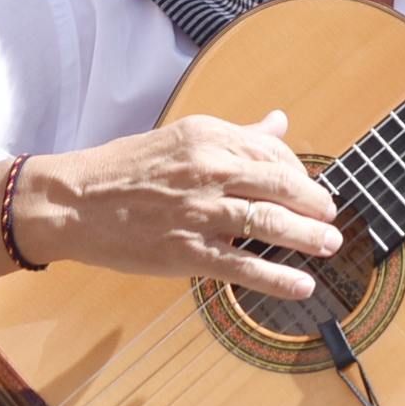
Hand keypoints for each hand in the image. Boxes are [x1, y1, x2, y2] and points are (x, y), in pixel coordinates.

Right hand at [11, 112, 342, 302]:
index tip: (310, 188)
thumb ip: (237, 133)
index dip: (301, 173)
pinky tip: (301, 284)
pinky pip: (243, 265)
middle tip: (332, 217)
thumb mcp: (183, 137)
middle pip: (282, 185)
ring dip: (309, 237)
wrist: (73, 201)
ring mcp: (199, 212)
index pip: (273, 153)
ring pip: (270, 223)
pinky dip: (278, 276)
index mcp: (209, 137)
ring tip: (329, 244)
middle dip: (316, 204)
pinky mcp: (186, 251)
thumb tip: (280, 121)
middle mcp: (209, 170)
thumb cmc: (124, 169)